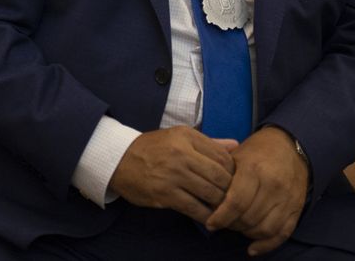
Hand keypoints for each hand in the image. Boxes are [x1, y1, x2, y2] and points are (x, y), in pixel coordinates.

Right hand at [108, 126, 236, 221]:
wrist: (118, 159)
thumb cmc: (152, 148)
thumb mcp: (178, 137)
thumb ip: (208, 143)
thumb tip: (235, 145)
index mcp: (187, 136)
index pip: (223, 156)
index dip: (233, 172)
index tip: (234, 181)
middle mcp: (181, 153)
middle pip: (220, 176)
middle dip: (230, 190)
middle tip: (233, 198)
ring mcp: (173, 174)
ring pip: (210, 193)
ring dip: (220, 205)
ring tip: (223, 209)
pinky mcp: (165, 193)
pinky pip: (194, 208)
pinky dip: (206, 216)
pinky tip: (210, 218)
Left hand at [204, 127, 308, 255]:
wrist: (290, 146)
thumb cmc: (257, 151)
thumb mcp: (237, 154)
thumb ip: (221, 173)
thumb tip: (203, 196)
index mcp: (254, 169)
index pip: (236, 202)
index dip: (221, 217)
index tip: (210, 224)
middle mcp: (273, 184)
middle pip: (248, 218)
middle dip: (232, 225)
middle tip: (222, 223)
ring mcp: (287, 198)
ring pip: (264, 228)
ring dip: (247, 234)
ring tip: (236, 228)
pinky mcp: (296, 208)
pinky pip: (282, 233)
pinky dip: (266, 245)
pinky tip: (252, 248)